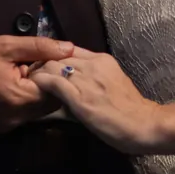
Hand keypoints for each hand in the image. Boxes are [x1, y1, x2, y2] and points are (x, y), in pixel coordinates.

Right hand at [0, 36, 74, 132]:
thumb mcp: (5, 46)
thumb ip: (40, 47)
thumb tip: (69, 48)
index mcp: (19, 98)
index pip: (57, 91)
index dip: (58, 76)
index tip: (52, 62)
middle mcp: (16, 118)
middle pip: (49, 105)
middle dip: (49, 86)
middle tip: (36, 67)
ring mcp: (6, 126)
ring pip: (36, 112)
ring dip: (36, 95)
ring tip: (23, 75)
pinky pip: (22, 116)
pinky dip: (23, 103)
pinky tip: (12, 87)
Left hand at [29, 47, 165, 153]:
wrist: (143, 124)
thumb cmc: (131, 110)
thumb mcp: (114, 82)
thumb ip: (96, 76)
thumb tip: (77, 78)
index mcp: (102, 59)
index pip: (70, 49)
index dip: (54, 56)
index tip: (46, 65)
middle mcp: (92, 64)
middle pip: (58, 56)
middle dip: (43, 63)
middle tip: (32, 73)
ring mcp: (85, 79)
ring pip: (52, 66)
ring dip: (38, 72)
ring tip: (31, 81)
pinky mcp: (78, 96)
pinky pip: (52, 82)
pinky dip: (40, 82)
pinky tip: (34, 87)